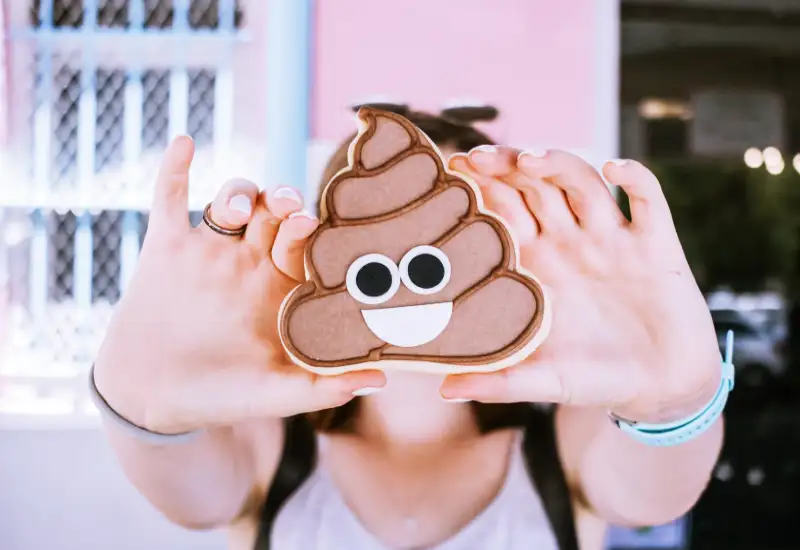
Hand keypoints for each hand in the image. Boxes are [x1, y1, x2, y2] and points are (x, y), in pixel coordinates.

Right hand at [94, 137, 384, 433]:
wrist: (155, 398)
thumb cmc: (223, 396)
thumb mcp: (275, 393)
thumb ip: (323, 386)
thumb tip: (380, 379)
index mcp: (281, 287)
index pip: (306, 246)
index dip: (313, 233)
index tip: (316, 227)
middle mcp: (250, 261)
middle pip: (274, 214)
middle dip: (283, 203)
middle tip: (289, 208)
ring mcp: (209, 251)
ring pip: (231, 200)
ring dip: (238, 192)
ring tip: (234, 211)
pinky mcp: (167, 246)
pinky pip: (170, 196)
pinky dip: (176, 168)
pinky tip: (185, 143)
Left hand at [440, 148, 720, 421]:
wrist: (661, 387)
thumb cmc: (596, 380)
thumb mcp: (545, 381)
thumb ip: (500, 382)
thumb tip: (445, 391)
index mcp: (538, 265)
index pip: (504, 212)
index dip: (481, 189)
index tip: (453, 171)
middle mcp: (571, 243)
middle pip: (535, 187)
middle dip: (508, 167)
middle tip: (479, 157)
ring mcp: (612, 240)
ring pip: (582, 182)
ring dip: (558, 163)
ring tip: (531, 159)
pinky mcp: (656, 245)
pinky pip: (649, 199)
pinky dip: (635, 178)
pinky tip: (616, 169)